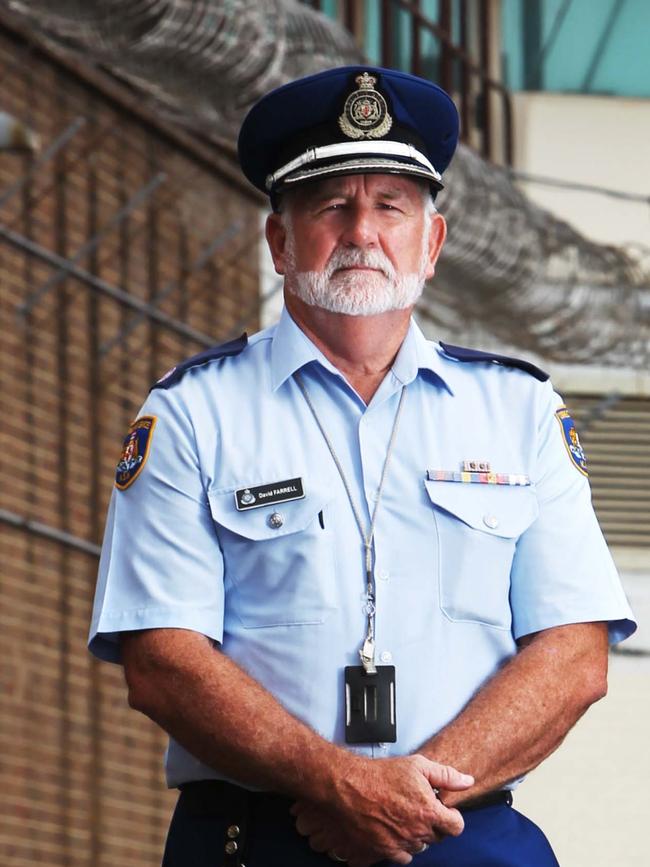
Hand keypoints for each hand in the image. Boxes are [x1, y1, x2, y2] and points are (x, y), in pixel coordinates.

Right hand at [291, 753, 472, 865]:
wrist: (350, 787)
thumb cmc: (382, 775)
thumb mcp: (417, 766)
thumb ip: (446, 775)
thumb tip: (467, 782)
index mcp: (429, 812)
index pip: (456, 827)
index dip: (452, 816)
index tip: (445, 809)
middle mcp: (417, 832)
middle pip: (438, 836)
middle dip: (434, 822)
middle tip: (420, 807)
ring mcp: (401, 843)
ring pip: (421, 845)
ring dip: (418, 833)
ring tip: (405, 815)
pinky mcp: (385, 850)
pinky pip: (404, 856)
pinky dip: (403, 845)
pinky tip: (396, 829)